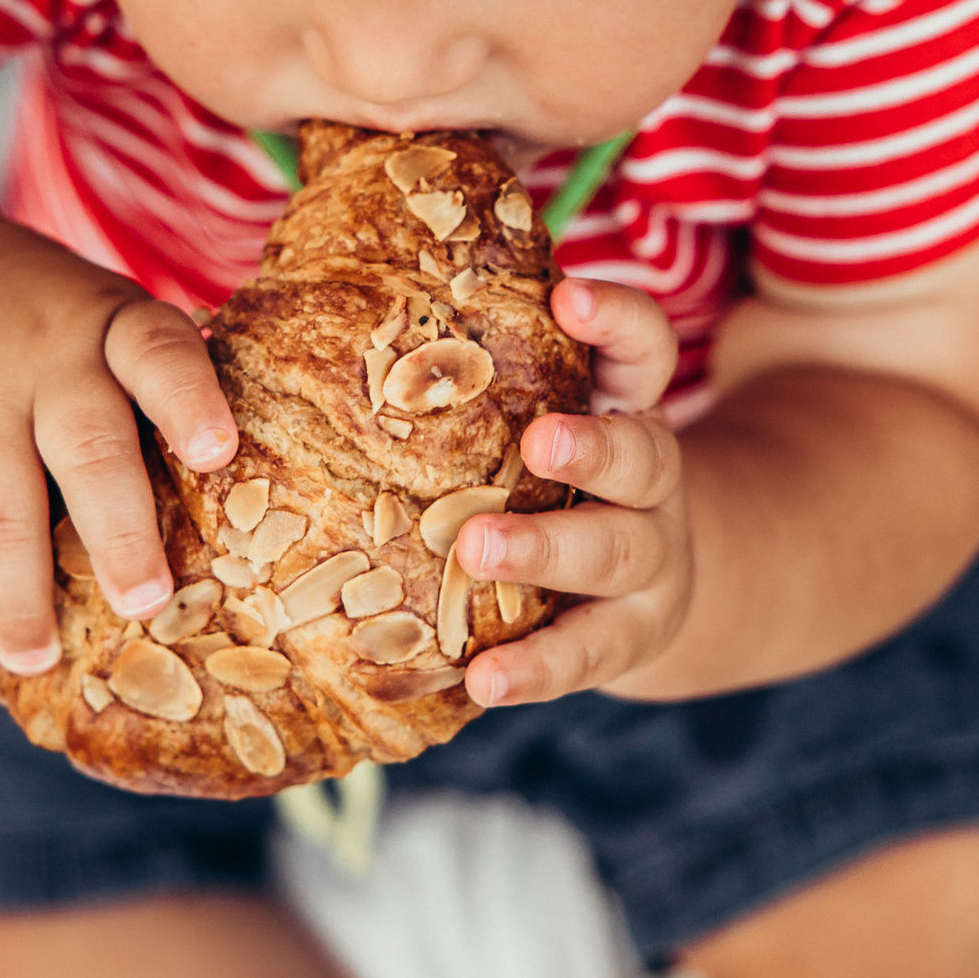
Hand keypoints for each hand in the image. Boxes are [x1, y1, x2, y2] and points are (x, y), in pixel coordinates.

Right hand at [0, 218, 236, 674]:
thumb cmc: (46, 322)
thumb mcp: (105, 319)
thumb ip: (150, 392)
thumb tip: (229, 516)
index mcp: (113, 326)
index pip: (159, 353)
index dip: (190, 401)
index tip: (216, 453)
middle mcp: (45, 356)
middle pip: (86, 447)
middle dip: (117, 533)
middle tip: (143, 603)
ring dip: (16, 592)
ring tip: (35, 655)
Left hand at [457, 278, 690, 707]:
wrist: (649, 585)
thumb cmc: (555, 482)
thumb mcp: (547, 416)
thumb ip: (477, 379)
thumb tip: (329, 315)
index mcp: (626, 408)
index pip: (642, 347)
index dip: (614, 318)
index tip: (564, 297)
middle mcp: (649, 479)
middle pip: (639, 457)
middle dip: (590, 448)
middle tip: (536, 443)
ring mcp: (648, 561)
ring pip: (613, 553)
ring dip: (546, 551)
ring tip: (475, 551)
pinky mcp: (627, 636)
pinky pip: (585, 653)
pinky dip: (535, 669)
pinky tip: (482, 680)